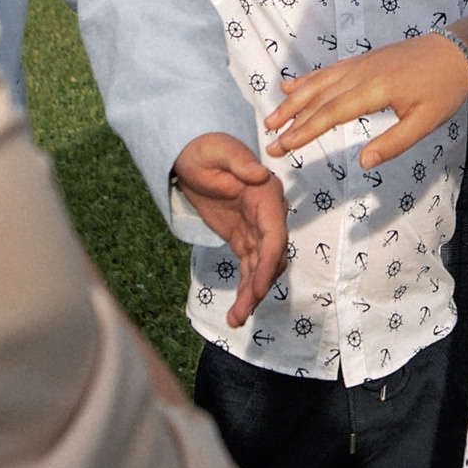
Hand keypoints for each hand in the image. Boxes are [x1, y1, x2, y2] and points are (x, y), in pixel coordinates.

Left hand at [171, 132, 287, 326]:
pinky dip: (246, 289)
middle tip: (242, 312)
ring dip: (252, 295)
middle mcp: (267, 214)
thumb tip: (260, 174)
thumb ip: (238, 161)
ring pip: (261, 268)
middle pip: (271, 257)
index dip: (269, 262)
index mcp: (265, 194)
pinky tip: (236, 311)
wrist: (192, 153)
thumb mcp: (217, 149)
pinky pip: (249, 267)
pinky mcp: (243, 238)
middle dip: (260, 286)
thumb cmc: (205, 147)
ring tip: (235, 319)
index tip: (260, 287)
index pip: (274, 234)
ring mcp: (256, 228)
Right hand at [265, 33, 467, 169]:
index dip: (305, 131)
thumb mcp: (426, 122)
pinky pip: (329, 70)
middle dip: (291, 120)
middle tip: (269, 141)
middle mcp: (361, 72)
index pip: (331, 113)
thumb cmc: (444, 89)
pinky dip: (307, 79)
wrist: (457, 51)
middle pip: (318, 98)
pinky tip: (291, 86)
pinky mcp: (363, 59)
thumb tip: (363, 162)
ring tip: (271, 117)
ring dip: (293, 100)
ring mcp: (360, 63)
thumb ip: (394, 143)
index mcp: (374, 89)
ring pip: (318, 82)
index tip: (283, 145)